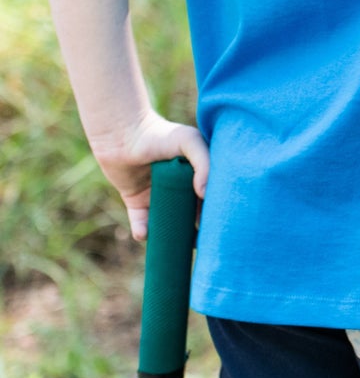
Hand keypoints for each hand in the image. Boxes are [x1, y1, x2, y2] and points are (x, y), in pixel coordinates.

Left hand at [91, 111, 208, 239]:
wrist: (122, 131)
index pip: (209, 201)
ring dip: (170, 237)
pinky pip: (141, 221)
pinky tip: (144, 234)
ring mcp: (157, 196)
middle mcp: (179, 189)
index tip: (219, 229)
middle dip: (195, 232)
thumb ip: (205, 165)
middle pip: (190, 216)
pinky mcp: (136, 201)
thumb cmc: (160, 133)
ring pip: (167, 223)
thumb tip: (204, 194)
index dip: (214, 215)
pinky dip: (143, 231)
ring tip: (174, 246)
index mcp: (196, 177)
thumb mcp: (190, 142)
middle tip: (199, 245)